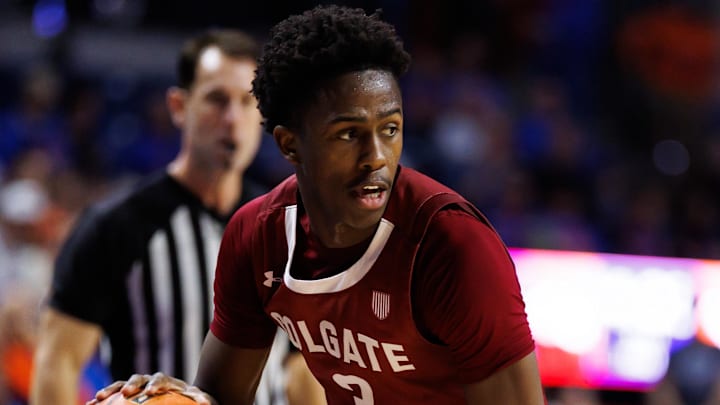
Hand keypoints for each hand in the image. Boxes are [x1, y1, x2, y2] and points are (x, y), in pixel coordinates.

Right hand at [86, 372, 215, 404]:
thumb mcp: (200, 400)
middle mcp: (151, 380)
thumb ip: (201, 400)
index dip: (155, 384)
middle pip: (139, 378)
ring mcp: (138, 385)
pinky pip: (114, 394)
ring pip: (122, 384)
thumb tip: (207, 404)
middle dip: (132, 384)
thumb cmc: (193, 399)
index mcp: (167, 381)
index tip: (151, 391)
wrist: (184, 396)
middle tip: (126, 393)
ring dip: (111, 390)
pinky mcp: (129, 392)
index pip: (161, 379)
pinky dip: (104, 399)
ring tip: (99, 398)